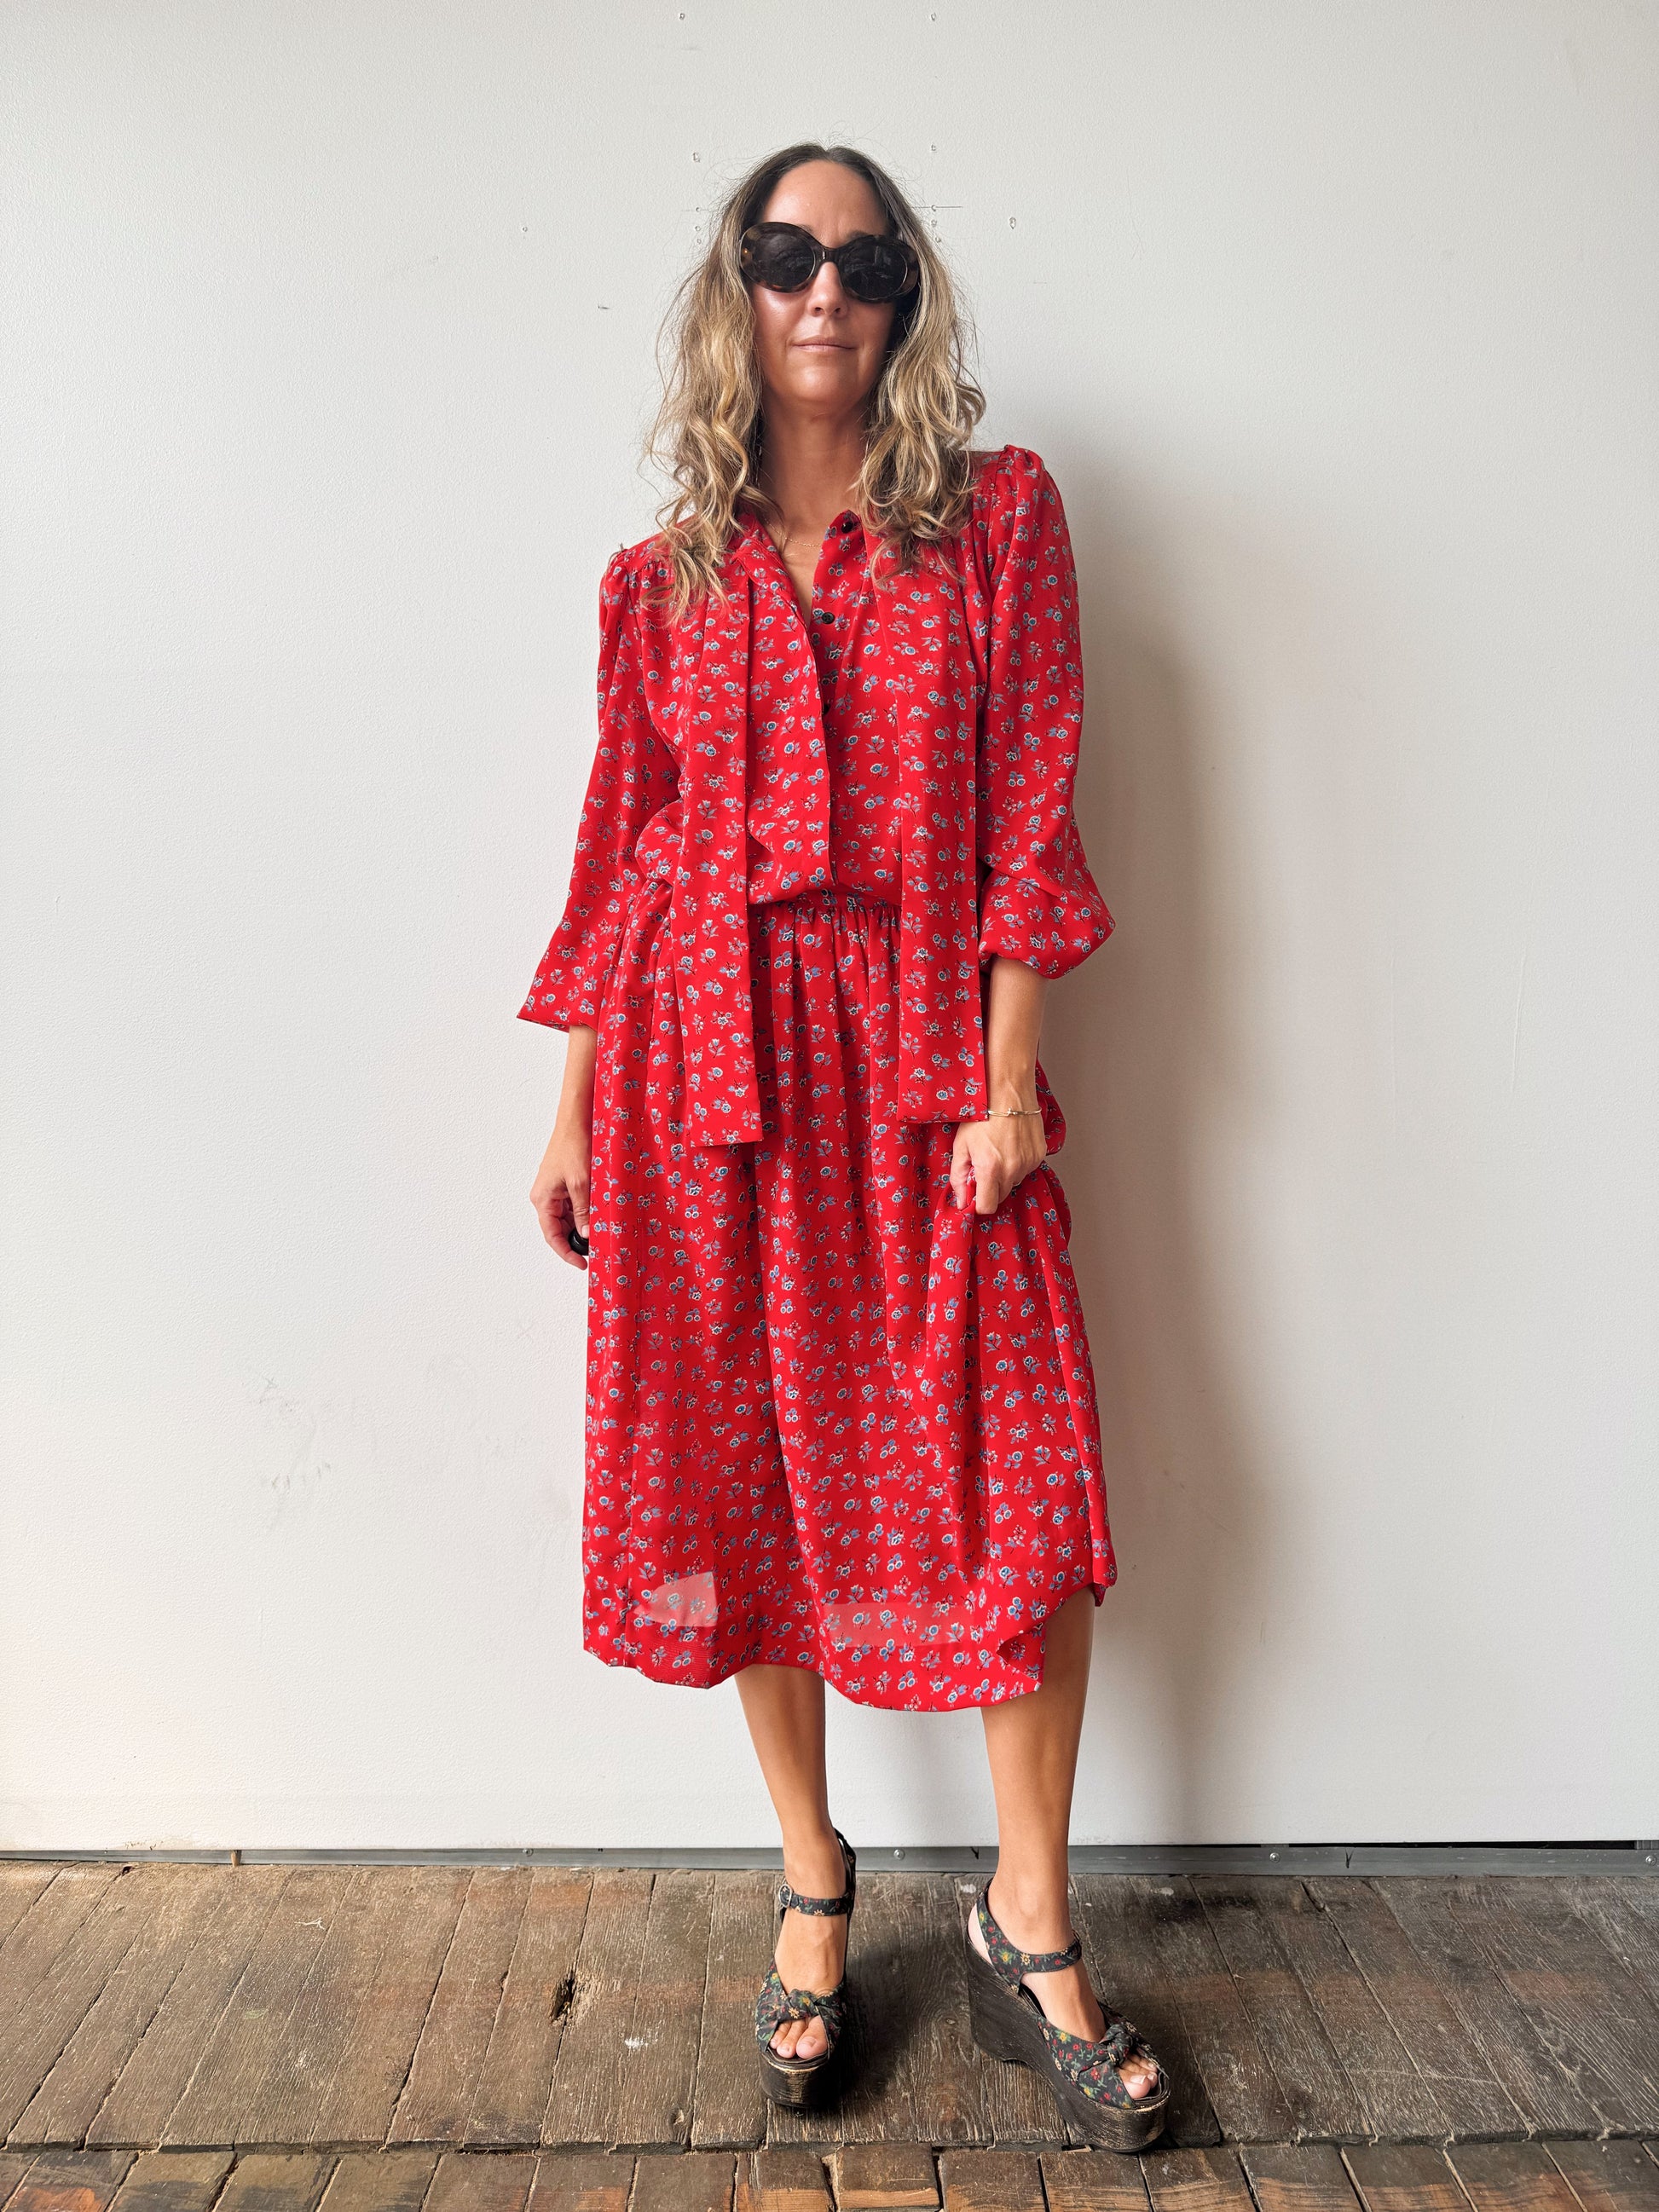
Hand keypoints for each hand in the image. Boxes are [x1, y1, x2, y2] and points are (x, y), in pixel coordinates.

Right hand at [530, 1117, 592, 1268]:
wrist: (577, 1120)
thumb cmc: (574, 1146)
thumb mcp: (581, 1183)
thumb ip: (583, 1211)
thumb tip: (586, 1234)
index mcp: (542, 1199)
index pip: (552, 1236)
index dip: (566, 1253)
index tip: (582, 1264)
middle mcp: (545, 1196)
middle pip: (559, 1229)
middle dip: (576, 1240)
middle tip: (596, 1251)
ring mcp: (555, 1190)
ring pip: (568, 1218)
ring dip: (582, 1226)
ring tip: (600, 1233)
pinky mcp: (564, 1183)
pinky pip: (574, 1205)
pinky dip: (585, 1212)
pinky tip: (598, 1215)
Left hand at [949, 1106, 1046, 1215]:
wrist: (1008, 1091)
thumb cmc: (982, 1114)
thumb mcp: (961, 1145)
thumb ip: (958, 1176)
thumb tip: (960, 1200)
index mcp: (990, 1169)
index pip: (987, 1207)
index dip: (978, 1203)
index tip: (973, 1194)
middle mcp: (1012, 1169)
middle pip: (1000, 1197)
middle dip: (990, 1188)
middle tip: (983, 1166)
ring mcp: (1028, 1163)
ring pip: (1013, 1183)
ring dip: (1004, 1175)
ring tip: (998, 1151)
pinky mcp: (1039, 1155)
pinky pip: (1025, 1169)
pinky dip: (1017, 1163)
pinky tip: (1010, 1146)